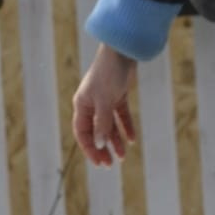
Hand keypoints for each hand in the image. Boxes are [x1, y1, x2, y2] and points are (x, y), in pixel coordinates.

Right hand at [72, 45, 136, 166]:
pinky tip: (132, 139)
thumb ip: (102, 124)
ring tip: (123, 156)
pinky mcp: (117, 95)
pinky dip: (126, 127)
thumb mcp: (105, 101)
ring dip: (115, 141)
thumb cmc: (109, 73)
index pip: (83, 134)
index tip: (100, 162)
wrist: (123, 50)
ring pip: (109, 126)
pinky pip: (121, 116)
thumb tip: (100, 145)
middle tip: (110, 164)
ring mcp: (104, 100)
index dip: (90, 149)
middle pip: (96, 132)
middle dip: (103, 149)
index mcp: (82, 106)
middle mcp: (91, 105)